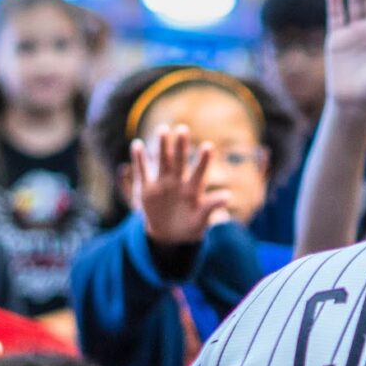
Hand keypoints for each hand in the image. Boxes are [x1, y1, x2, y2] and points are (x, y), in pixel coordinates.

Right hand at [128, 125, 223, 246]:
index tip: (208, 146)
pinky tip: (137, 145)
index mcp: (193, 188)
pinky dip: (139, 160)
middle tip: (183, 129)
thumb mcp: (201, 220)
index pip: (200, 172)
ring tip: (162, 130)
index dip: (204, 160)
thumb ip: (211, 207)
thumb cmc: (190, 226)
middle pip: (180, 161)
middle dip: (181, 146)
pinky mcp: (148, 189)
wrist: (170, 236)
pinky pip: (143, 172)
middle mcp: (179, 181)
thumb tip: (228, 196)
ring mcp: (163, 183)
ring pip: (163, 161)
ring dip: (162, 146)